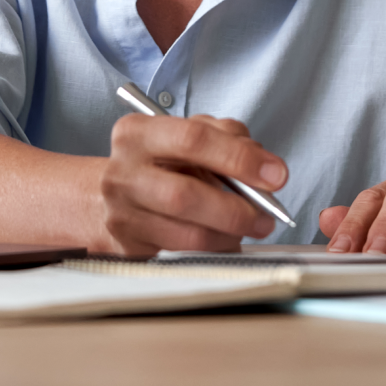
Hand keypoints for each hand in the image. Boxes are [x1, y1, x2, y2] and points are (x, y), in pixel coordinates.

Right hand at [99, 113, 287, 255]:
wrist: (110, 194)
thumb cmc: (159, 161)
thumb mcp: (187, 133)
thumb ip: (226, 137)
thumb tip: (265, 166)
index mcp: (138, 132)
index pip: (193, 139)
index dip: (239, 158)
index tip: (275, 173)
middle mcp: (123, 171)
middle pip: (185, 194)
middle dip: (236, 207)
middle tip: (267, 214)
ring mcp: (122, 212)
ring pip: (186, 232)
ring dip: (229, 233)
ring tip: (252, 226)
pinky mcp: (128, 246)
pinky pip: (183, 253)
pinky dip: (215, 247)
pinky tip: (228, 238)